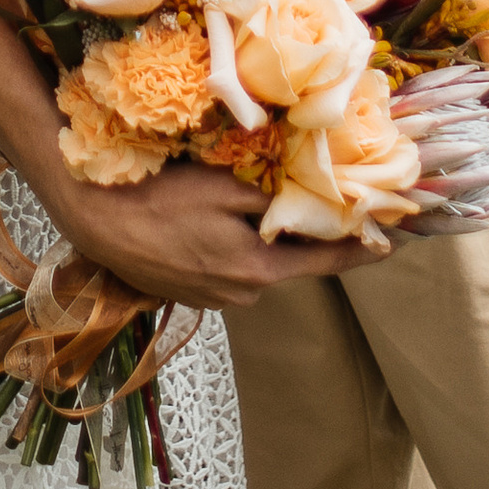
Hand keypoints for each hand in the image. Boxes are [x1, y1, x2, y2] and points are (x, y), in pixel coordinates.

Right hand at [52, 155, 386, 310]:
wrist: (97, 224)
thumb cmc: (162, 202)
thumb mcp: (224, 189)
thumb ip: (269, 200)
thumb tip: (298, 204)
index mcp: (258, 272)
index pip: (323, 261)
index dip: (358, 251)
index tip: (391, 244)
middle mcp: (242, 295)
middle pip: (284, 260)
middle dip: (294, 231)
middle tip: (298, 194)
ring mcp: (213, 299)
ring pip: (251, 261)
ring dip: (253, 236)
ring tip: (234, 200)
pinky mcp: (189, 294)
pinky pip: (223, 266)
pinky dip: (226, 244)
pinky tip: (202, 219)